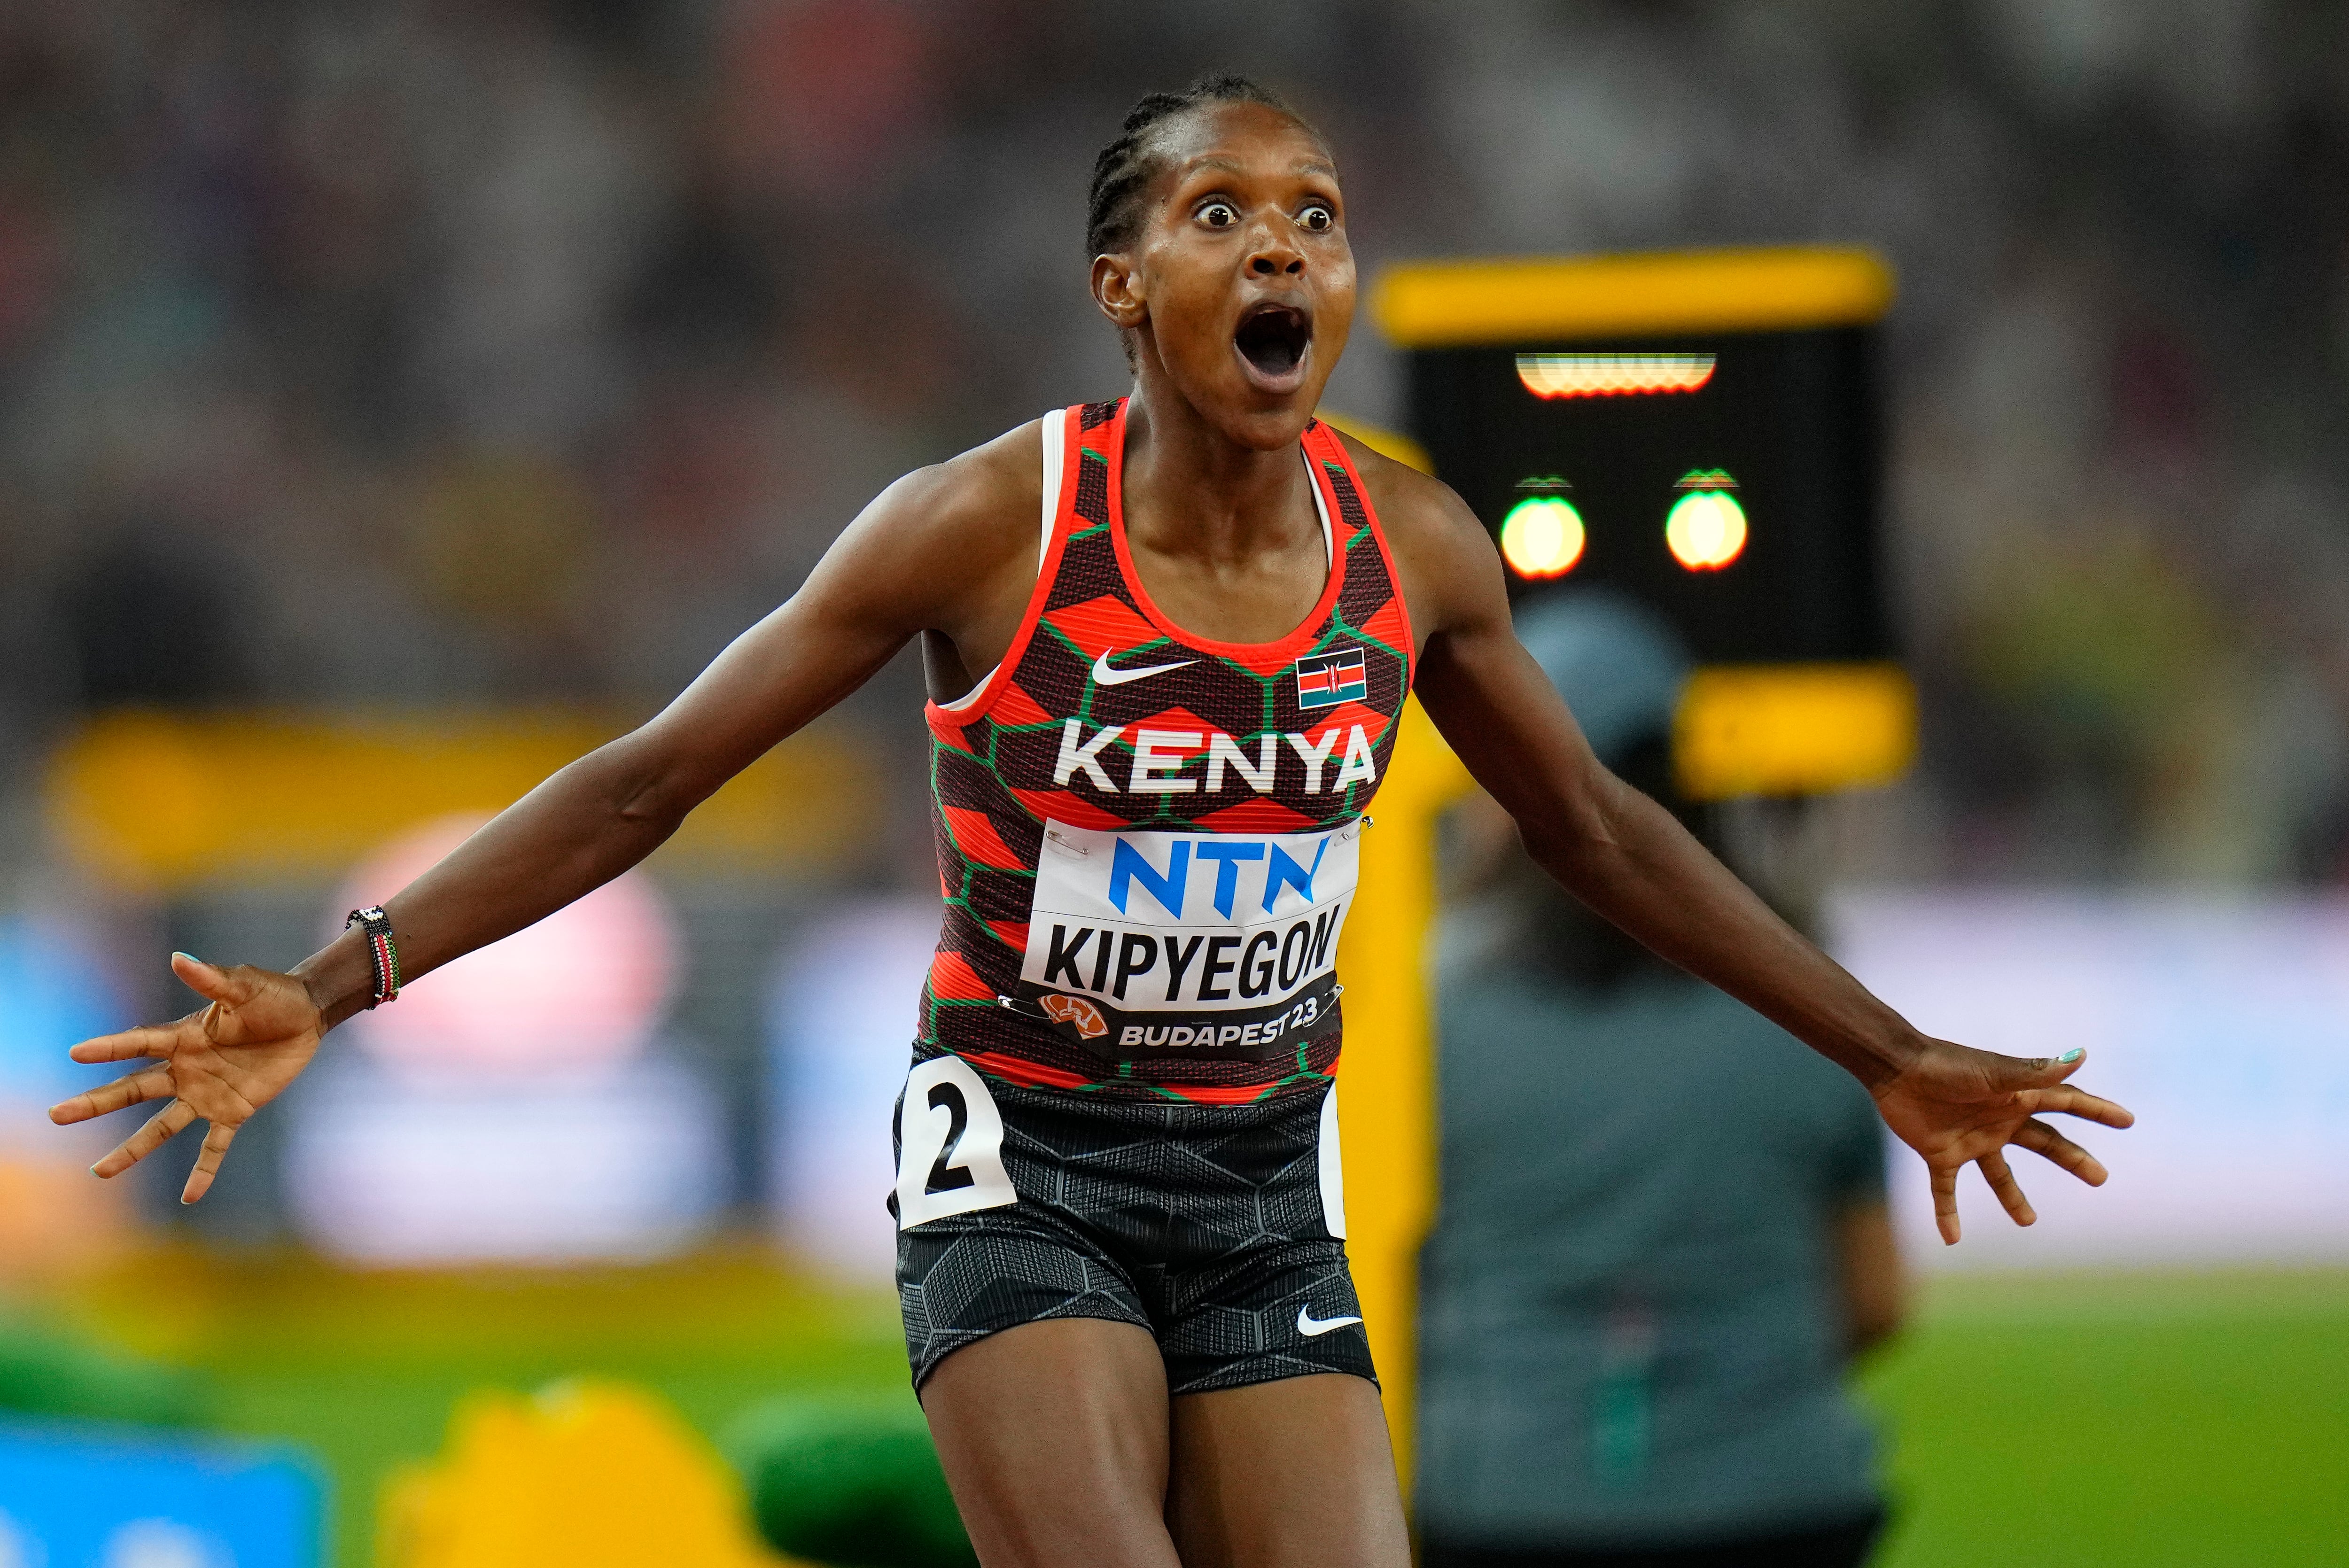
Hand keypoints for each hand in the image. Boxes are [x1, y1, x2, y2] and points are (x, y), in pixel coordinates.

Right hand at [49, 953, 324, 1204]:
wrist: (307, 1017)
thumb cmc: (273, 996)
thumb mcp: (245, 987)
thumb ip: (212, 979)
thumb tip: (179, 959)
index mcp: (184, 1037)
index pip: (140, 1043)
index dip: (110, 1047)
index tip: (75, 1053)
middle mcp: (186, 1069)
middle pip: (134, 1089)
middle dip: (96, 1103)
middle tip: (57, 1116)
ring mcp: (206, 1094)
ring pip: (161, 1127)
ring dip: (132, 1149)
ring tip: (100, 1172)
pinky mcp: (234, 1112)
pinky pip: (214, 1147)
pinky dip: (203, 1172)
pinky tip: (190, 1198)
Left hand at [1871, 1040, 2133, 1244]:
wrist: (1895, 1068)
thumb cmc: (1946, 1065)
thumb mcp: (1994, 1072)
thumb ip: (2035, 1072)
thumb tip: (2081, 1055)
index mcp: (2017, 1097)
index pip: (2067, 1104)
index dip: (2097, 1111)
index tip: (2127, 1120)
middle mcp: (1999, 1120)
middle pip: (2045, 1143)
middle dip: (2073, 1159)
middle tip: (2100, 1177)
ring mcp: (1971, 1139)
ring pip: (1999, 1175)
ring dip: (2013, 1199)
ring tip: (2028, 1222)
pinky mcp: (1940, 1154)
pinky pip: (1946, 1191)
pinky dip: (1947, 1214)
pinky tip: (1952, 1239)